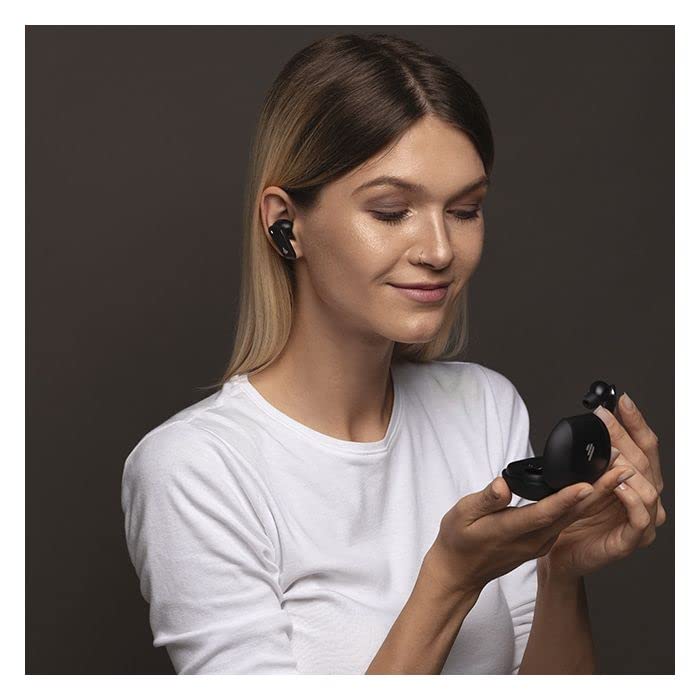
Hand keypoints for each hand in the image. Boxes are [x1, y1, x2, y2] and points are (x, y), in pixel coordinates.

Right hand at [424, 470, 629, 599]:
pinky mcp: (542, 542)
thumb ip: (485, 499)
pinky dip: (583, 504)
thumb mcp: (461, 514)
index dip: (567, 499)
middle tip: (619, 469)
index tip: (587, 484)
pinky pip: (567, 521)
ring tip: (615, 473)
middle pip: (570, 514)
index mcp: (511, 531)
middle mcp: (532, 540)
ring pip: (572, 518)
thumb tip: (502, 484)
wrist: (460, 572)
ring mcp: (540, 543)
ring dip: (596, 496)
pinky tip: (593, 490)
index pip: (545, 513)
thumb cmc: (458, 540)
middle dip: (598, 491)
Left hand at [542, 392, 666, 579]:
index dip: (635, 421)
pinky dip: (631, 499)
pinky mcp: (631, 539)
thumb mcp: (582, 478)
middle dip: (625, 435)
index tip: (622, 400)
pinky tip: (618, 485)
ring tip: (612, 454)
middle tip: (605, 418)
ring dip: (629, 467)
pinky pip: (640, 518)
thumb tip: (597, 421)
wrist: (559, 552)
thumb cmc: (572, 516)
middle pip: (645, 460)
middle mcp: (644, 497)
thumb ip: (594, 456)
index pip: (644, 445)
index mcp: (635, 480)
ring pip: (649, 487)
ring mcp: (641, 519)